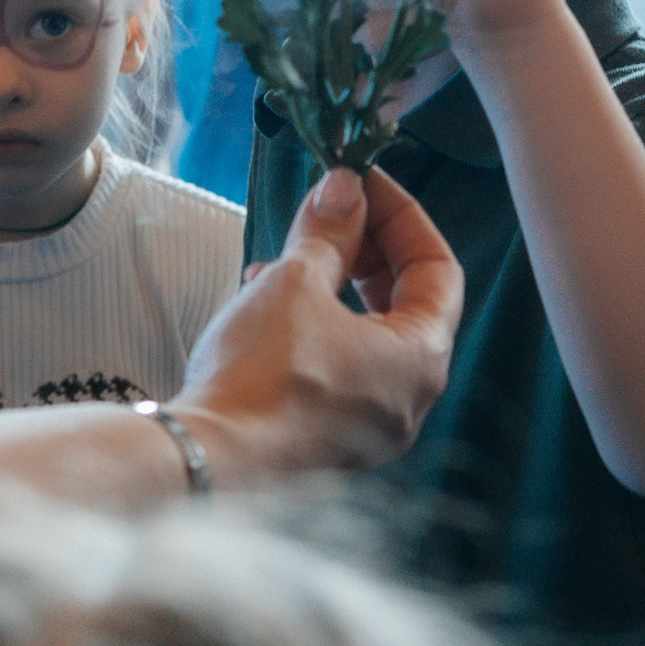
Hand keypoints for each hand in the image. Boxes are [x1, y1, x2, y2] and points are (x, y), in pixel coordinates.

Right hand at [177, 165, 462, 477]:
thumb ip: (329, 232)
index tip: (362, 184)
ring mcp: (370, 426)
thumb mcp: (296, 283)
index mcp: (421, 360)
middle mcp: (408, 399)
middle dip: (366, 249)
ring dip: (334, 285)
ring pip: (368, 335)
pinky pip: (339, 368)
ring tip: (287, 254)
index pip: (438, 269)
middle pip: (407, 303)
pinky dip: (315, 327)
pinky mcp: (328, 438)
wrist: (206, 461)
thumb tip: (344, 189)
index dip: (401, 217)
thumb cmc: (262, 375)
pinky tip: (266, 303)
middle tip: (328, 212)